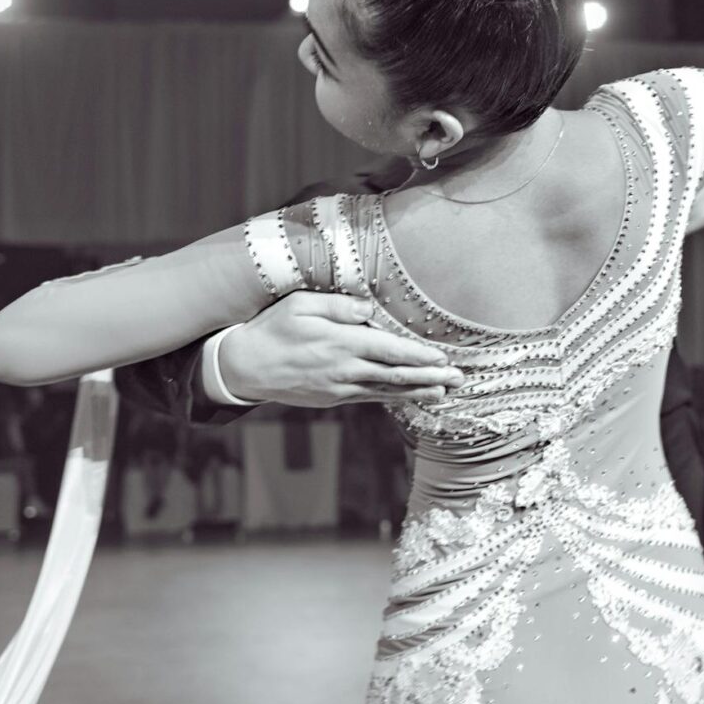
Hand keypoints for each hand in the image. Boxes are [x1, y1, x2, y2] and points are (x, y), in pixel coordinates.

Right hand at [219, 291, 463, 406]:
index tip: (443, 358)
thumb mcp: (300, 305)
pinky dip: (396, 398)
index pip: (389, 351)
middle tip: (459, 379)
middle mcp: (344, 370)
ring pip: (388, 391)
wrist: (245, 367)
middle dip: (430, 377)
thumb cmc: (273, 329)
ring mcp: (340, 388)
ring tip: (446, 391)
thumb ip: (338, 305)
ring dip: (419, 391)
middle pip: (396, 375)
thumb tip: (369, 309)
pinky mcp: (334, 398)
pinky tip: (413, 397)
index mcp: (340, 344)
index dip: (419, 356)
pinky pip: (372, 398)